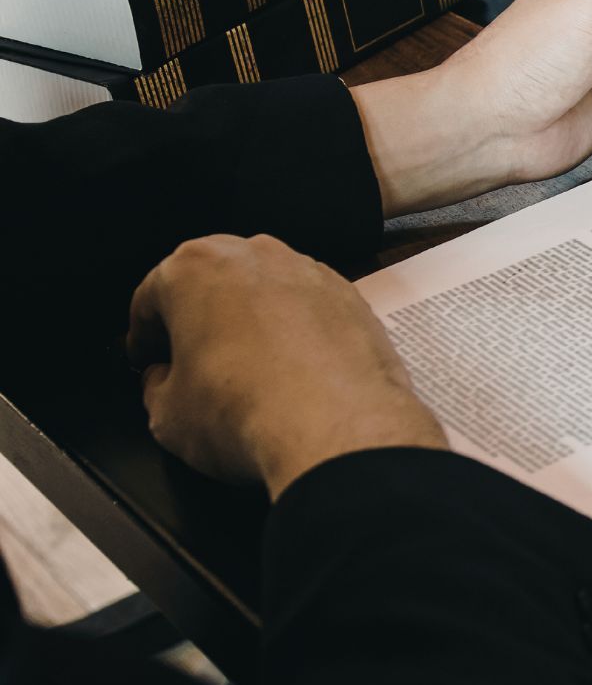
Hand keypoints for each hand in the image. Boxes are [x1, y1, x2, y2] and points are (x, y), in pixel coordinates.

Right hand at [126, 234, 444, 499]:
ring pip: (267, 292)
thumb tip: (164, 382)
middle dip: (200, 320)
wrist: (338, 428)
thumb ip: (156, 386)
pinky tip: (295, 372)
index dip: (144, 335)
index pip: (152, 297)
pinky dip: (300, 334)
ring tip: (249, 372)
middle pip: (213, 283)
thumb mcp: (167, 414)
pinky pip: (312, 311)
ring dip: (254, 323)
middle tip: (193, 363)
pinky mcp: (353, 298)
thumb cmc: (247, 410)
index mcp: (195, 268)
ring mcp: (311, 273)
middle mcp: (257, 256)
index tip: (147, 359)